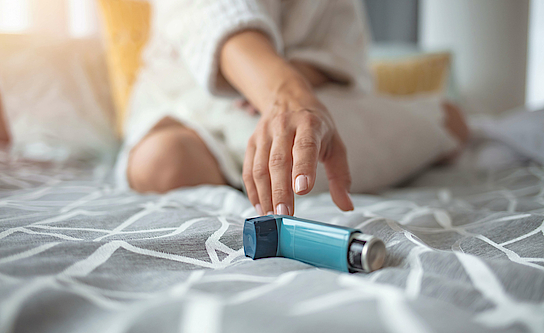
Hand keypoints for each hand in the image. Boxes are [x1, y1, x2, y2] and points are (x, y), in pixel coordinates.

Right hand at [242, 86, 353, 215]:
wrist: (288, 98)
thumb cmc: (315, 125)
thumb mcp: (335, 144)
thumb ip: (340, 176)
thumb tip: (346, 205)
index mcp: (309, 124)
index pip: (305, 146)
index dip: (303, 167)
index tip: (302, 189)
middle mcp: (284, 127)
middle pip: (279, 161)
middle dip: (280, 190)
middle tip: (284, 214)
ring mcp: (265, 134)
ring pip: (260, 167)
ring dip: (265, 194)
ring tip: (272, 216)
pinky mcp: (252, 143)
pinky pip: (248, 169)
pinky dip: (253, 190)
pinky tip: (260, 206)